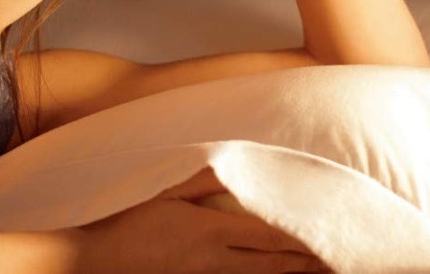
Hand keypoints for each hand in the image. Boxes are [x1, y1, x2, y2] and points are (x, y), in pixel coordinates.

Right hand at [76, 167, 329, 272]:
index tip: (329, 239)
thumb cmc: (127, 221)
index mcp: (209, 231)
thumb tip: (234, 165)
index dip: (302, 240)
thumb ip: (203, 179)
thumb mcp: (164, 191)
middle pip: (271, 266)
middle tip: (338, 264)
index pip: (269, 237)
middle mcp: (213, 262)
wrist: (92, 263)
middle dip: (305, 266)